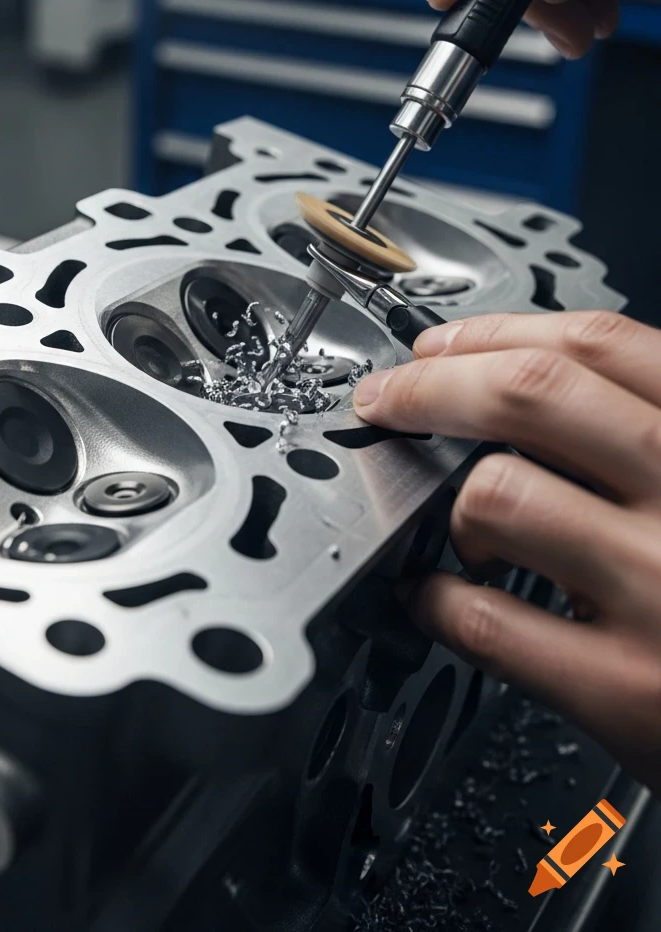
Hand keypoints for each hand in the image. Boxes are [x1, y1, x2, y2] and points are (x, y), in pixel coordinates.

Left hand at [353, 310, 660, 793]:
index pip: (600, 344)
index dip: (495, 333)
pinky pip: (484, 617)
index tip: (438, 344)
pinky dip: (434, 599)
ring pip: (497, 494)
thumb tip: (517, 390)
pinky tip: (434, 596)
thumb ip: (645, 437)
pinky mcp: (624, 686)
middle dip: (431, 385)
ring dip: (447, 503)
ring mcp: (659, 589)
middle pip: (532, 396)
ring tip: (452, 524)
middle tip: (386, 398)